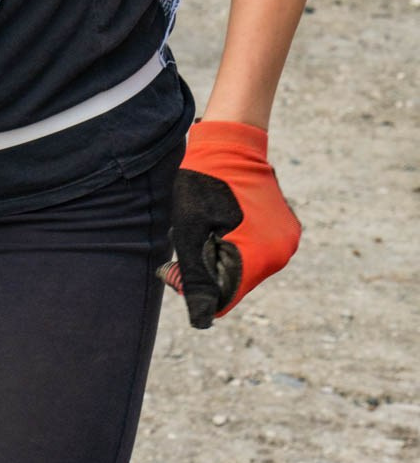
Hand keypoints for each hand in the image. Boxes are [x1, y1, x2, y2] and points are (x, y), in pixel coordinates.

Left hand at [160, 119, 301, 328]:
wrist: (229, 142)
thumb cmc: (203, 183)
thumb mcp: (189, 231)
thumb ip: (194, 276)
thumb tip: (201, 320)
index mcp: (259, 256)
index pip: (223, 299)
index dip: (195, 289)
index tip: (177, 266)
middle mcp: (280, 254)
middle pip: (234, 284)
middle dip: (206, 271)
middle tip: (189, 239)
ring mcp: (286, 241)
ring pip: (244, 269)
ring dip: (220, 256)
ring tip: (208, 225)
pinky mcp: (285, 230)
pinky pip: (255, 251)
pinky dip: (235, 244)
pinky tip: (223, 220)